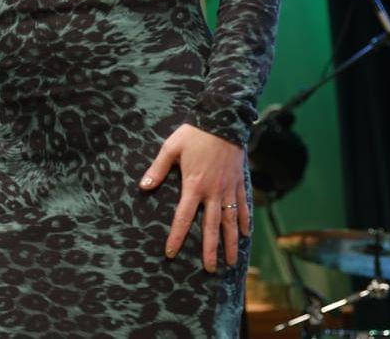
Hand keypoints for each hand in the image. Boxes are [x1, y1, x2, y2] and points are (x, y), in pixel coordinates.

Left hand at [139, 123, 249, 272]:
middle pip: (212, 226)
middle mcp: (213, 192)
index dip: (176, 236)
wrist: (223, 120)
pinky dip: (244, 221)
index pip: (183, 217)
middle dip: (210, 249)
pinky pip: (243, 206)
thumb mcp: (171, 148)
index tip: (171, 252)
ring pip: (230, 221)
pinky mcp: (239, 182)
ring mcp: (229, 188)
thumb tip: (143, 186)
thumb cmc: (194, 134)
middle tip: (211, 269)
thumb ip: (157, 169)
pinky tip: (245, 235)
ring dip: (231, 242)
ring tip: (232, 261)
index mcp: (194, 185)